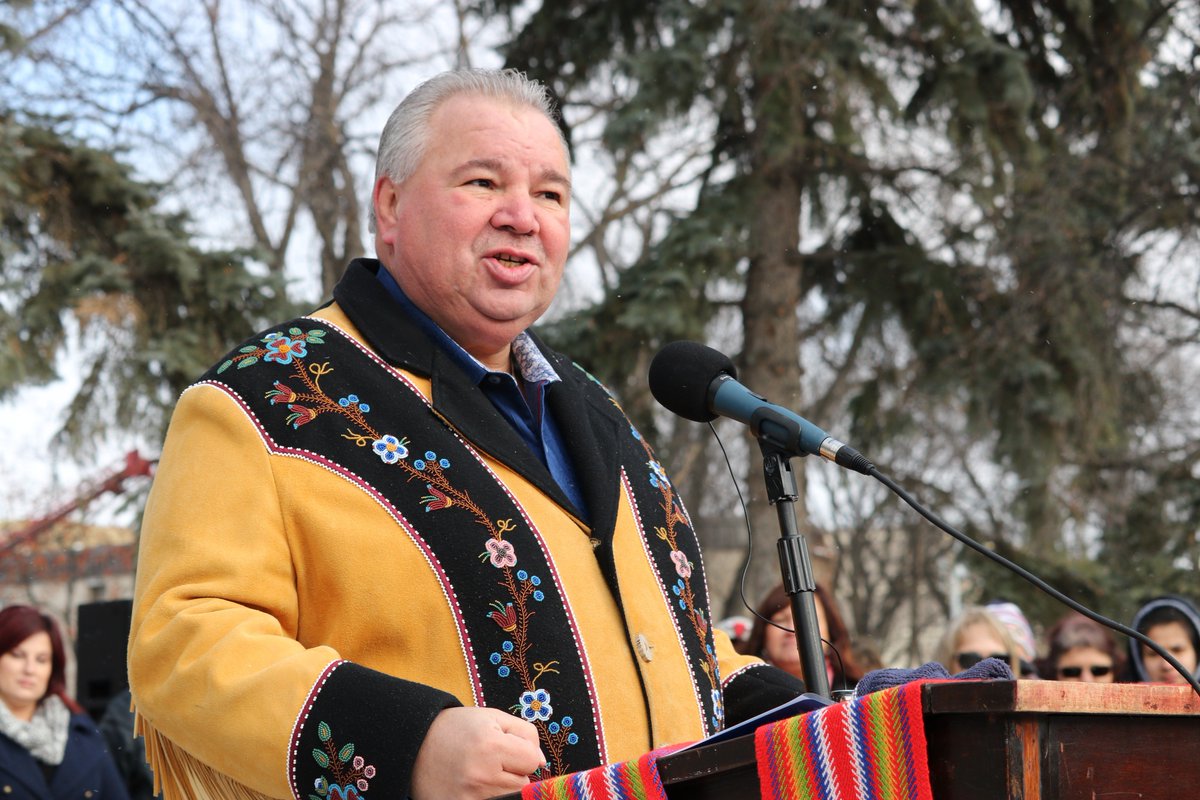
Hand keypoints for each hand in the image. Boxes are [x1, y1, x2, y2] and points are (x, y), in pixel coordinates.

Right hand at [411, 706, 545, 799]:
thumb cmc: (456, 728)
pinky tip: (472, 785)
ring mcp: (469, 798)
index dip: (524, 751)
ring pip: (509, 796)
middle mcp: (481, 776)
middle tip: (489, 759)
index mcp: (491, 746)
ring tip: (480, 771)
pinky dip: (486, 795)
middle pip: (523, 782)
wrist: (413, 744)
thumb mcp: (492, 717)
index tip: (508, 747)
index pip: (532, 760)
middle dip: (513, 770)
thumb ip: (525, 734)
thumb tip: (541, 761)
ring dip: (500, 785)